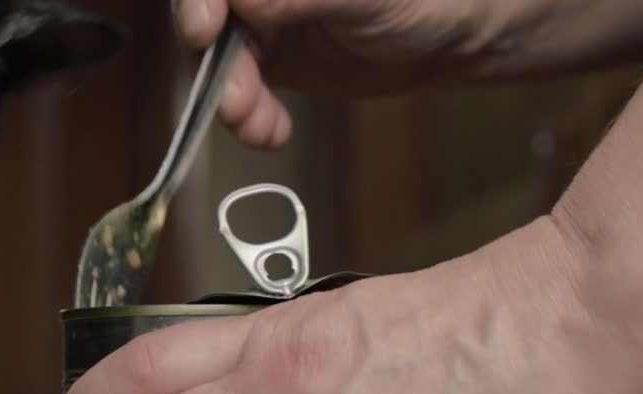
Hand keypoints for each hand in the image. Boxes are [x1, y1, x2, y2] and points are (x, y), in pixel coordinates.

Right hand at [174, 0, 495, 147]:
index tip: (204, 33)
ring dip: (230, 100)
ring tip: (261, 128)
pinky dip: (248, 117)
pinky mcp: (261, 59)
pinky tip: (272, 132)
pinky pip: (234, 89)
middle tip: (237, 104)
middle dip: (214, 65)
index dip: (197, 2)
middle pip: (202, 17)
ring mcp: (252, 19)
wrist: (445, 40)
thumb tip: (242, 1)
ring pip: (212, 58)